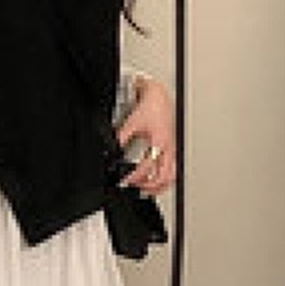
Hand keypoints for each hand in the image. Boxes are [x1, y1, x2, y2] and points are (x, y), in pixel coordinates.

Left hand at [116, 77, 177, 194]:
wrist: (161, 96)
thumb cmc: (152, 105)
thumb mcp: (133, 122)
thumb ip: (122, 137)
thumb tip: (112, 150)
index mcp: (159, 142)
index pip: (148, 166)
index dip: (135, 176)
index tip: (125, 181)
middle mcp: (168, 148)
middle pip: (163, 176)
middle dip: (149, 186)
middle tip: (135, 188)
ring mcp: (172, 149)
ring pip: (171, 176)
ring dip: (159, 185)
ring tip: (146, 189)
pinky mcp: (172, 149)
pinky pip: (172, 169)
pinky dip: (164, 178)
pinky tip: (155, 180)